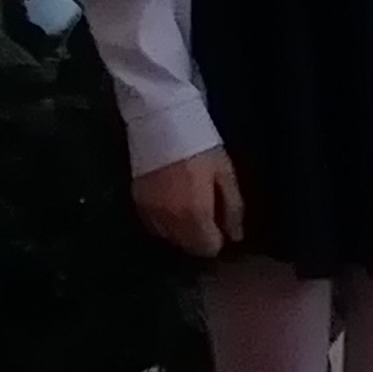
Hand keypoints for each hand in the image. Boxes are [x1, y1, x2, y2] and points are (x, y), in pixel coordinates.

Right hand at [131, 146, 243, 261]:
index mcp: (195, 214)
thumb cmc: (200, 145)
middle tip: (208, 215)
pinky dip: (164, 222)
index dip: (218, 240)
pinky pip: (154, 226)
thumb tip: (235, 236)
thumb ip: (233, 209)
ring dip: (182, 231)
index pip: (207, 249)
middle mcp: (170, 221)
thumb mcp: (225, 173)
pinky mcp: (137, 204)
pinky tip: (173, 204)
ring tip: (190, 207)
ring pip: (170, 239)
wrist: (163, 122)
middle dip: (200, 237)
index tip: (221, 226)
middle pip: (188, 247)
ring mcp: (150, 214)